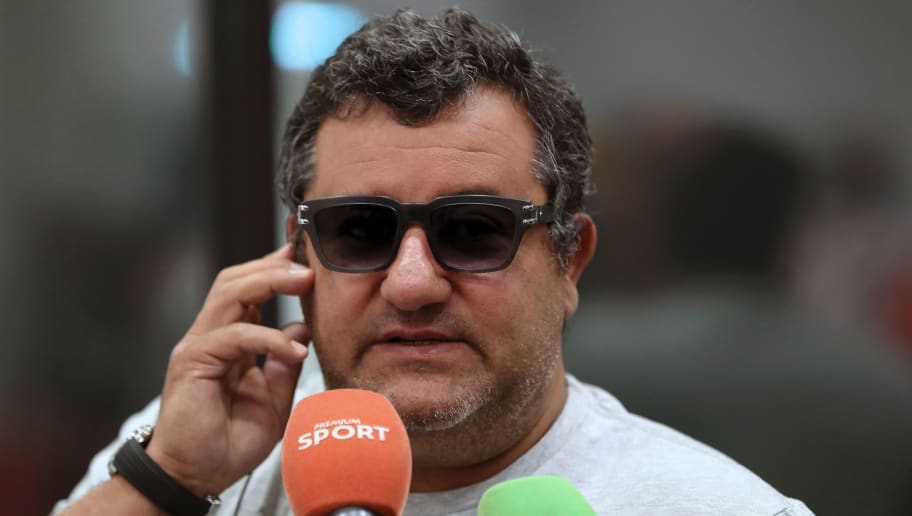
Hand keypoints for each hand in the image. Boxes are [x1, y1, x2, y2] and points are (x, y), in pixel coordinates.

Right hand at [145, 244, 312, 495]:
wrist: (196, 477)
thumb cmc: (228, 443)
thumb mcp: (273, 399)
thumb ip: (284, 364)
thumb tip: (302, 330)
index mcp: (227, 341)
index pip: (247, 290)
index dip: (275, 270)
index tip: (307, 259)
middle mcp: (209, 336)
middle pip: (236, 281)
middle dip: (274, 266)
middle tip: (309, 265)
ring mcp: (198, 346)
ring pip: (230, 294)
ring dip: (270, 282)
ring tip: (304, 282)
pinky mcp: (193, 362)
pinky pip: (235, 336)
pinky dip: (269, 338)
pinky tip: (294, 349)